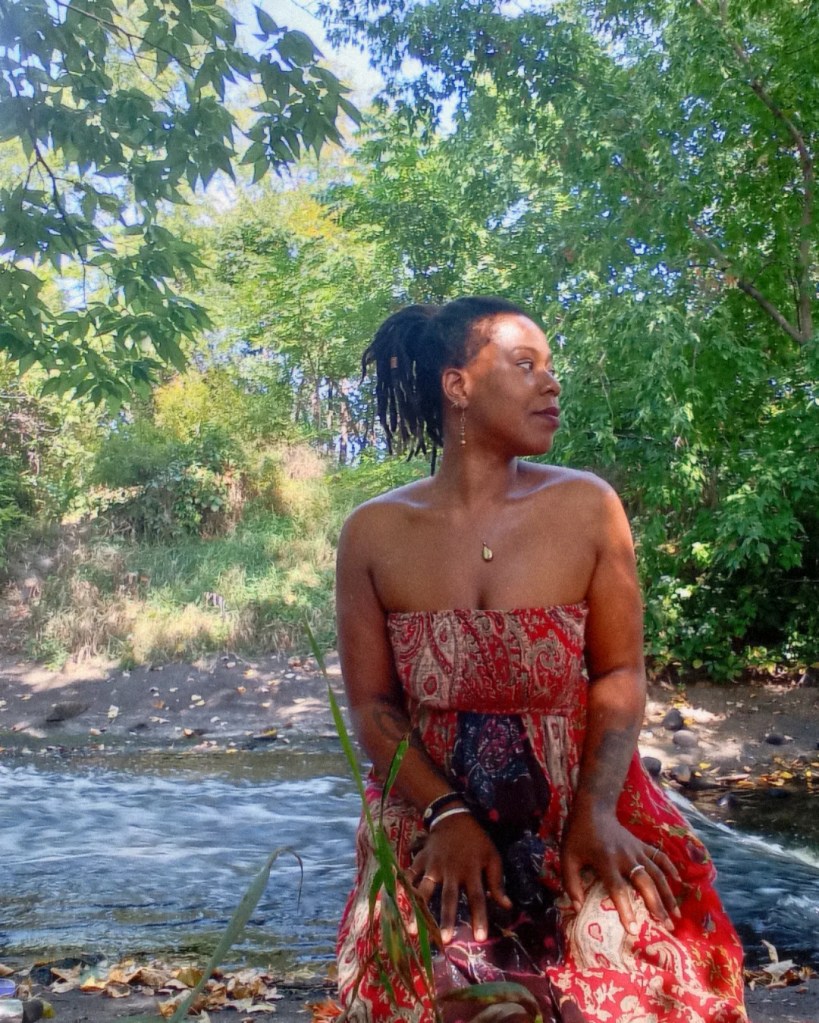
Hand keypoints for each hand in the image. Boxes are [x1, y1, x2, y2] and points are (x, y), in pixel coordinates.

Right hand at [409, 812, 510, 943]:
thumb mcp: (492, 856)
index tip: (480, 938)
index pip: (477, 897)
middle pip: (449, 897)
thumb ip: (497, 882)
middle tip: (444, 940)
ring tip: (413, 930)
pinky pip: (409, 875)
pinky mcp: (421, 860)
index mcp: (471, 870)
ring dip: (419, 909)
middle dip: (446, 918)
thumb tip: (507, 906)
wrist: (453, 818)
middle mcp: (451, 870)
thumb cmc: (476, 841)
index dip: (479, 917)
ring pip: (425, 889)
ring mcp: (433, 865)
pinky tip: (393, 903)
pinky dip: (401, 887)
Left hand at [561, 807, 680, 934]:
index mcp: (605, 861)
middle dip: (657, 905)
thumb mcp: (567, 857)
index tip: (633, 930)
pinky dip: (670, 867)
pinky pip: (659, 856)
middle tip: (667, 926)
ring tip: (676, 914)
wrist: (593, 809)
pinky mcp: (642, 844)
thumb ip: (571, 883)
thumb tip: (578, 909)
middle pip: (645, 883)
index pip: (618, 889)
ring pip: (657, 873)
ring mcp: (636, 850)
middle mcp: (625, 856)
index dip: (625, 909)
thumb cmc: (578, 836)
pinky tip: (678, 882)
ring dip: (668, 894)